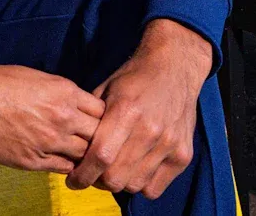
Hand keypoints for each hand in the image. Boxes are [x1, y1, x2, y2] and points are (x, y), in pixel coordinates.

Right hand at [0, 36, 104, 173]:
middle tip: (95, 146)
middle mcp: (62, 117)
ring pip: (84, 156)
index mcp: (65, 92)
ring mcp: (48, 140)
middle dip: (98, 141)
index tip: (96, 124)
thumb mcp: (37, 78)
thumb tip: (76, 108)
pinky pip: (62, 168)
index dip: (102, 120)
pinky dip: (65, 166)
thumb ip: (61, 95)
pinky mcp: (31, 160)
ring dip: (83, 157)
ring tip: (81, 158)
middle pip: (99, 136)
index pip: (103, 112)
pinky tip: (59, 161)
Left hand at [66, 19, 211, 198]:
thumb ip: (90, 120)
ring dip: (119, 183)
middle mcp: (149, 130)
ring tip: (114, 170)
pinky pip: (154, 188)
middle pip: (116, 178)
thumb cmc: (134, 79)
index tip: (73, 180)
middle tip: (94, 173)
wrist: (174, 68)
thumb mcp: (105, 90)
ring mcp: (169, 144)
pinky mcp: (183, 154)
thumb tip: (72, 149)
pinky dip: (141, 184)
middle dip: (98, 181)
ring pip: (134, 185)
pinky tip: (135, 170)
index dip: (83, 174)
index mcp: (125, 111)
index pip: (101, 156)